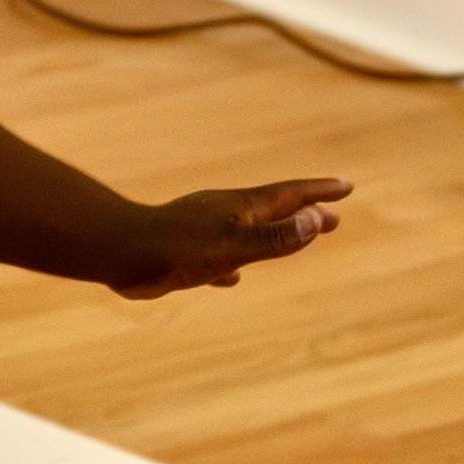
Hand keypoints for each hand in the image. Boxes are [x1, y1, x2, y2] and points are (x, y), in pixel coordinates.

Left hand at [110, 178, 348, 299]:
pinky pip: (219, 258)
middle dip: (304, 213)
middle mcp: (222, 216)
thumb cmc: (175, 248)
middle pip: (272, 212)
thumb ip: (274, 237)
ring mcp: (202, 233)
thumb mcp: (232, 245)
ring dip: (274, 235)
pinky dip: (234, 264)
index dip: (318, 192)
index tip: (346, 186)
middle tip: (334, 216)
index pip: (288, 196)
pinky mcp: (183, 255)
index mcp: (238, 209)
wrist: (117, 253)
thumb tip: (317, 220)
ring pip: (247, 233)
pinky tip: (233, 277)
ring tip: (291, 241)